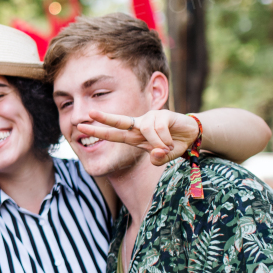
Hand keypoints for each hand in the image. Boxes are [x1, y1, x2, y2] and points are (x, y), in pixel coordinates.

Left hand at [81, 108, 200, 165]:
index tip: (80, 127)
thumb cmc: (174, 145)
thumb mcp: (164, 156)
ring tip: (167, 148)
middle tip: (89, 114)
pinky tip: (172, 141)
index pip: (113, 134)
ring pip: (146, 130)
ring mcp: (151, 118)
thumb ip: (158, 158)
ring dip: (157, 144)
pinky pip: (159, 129)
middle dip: (104, 118)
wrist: (193, 135)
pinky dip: (166, 139)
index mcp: (135, 136)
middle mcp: (140, 125)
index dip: (98, 130)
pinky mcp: (163, 114)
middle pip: (120, 120)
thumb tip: (155, 154)